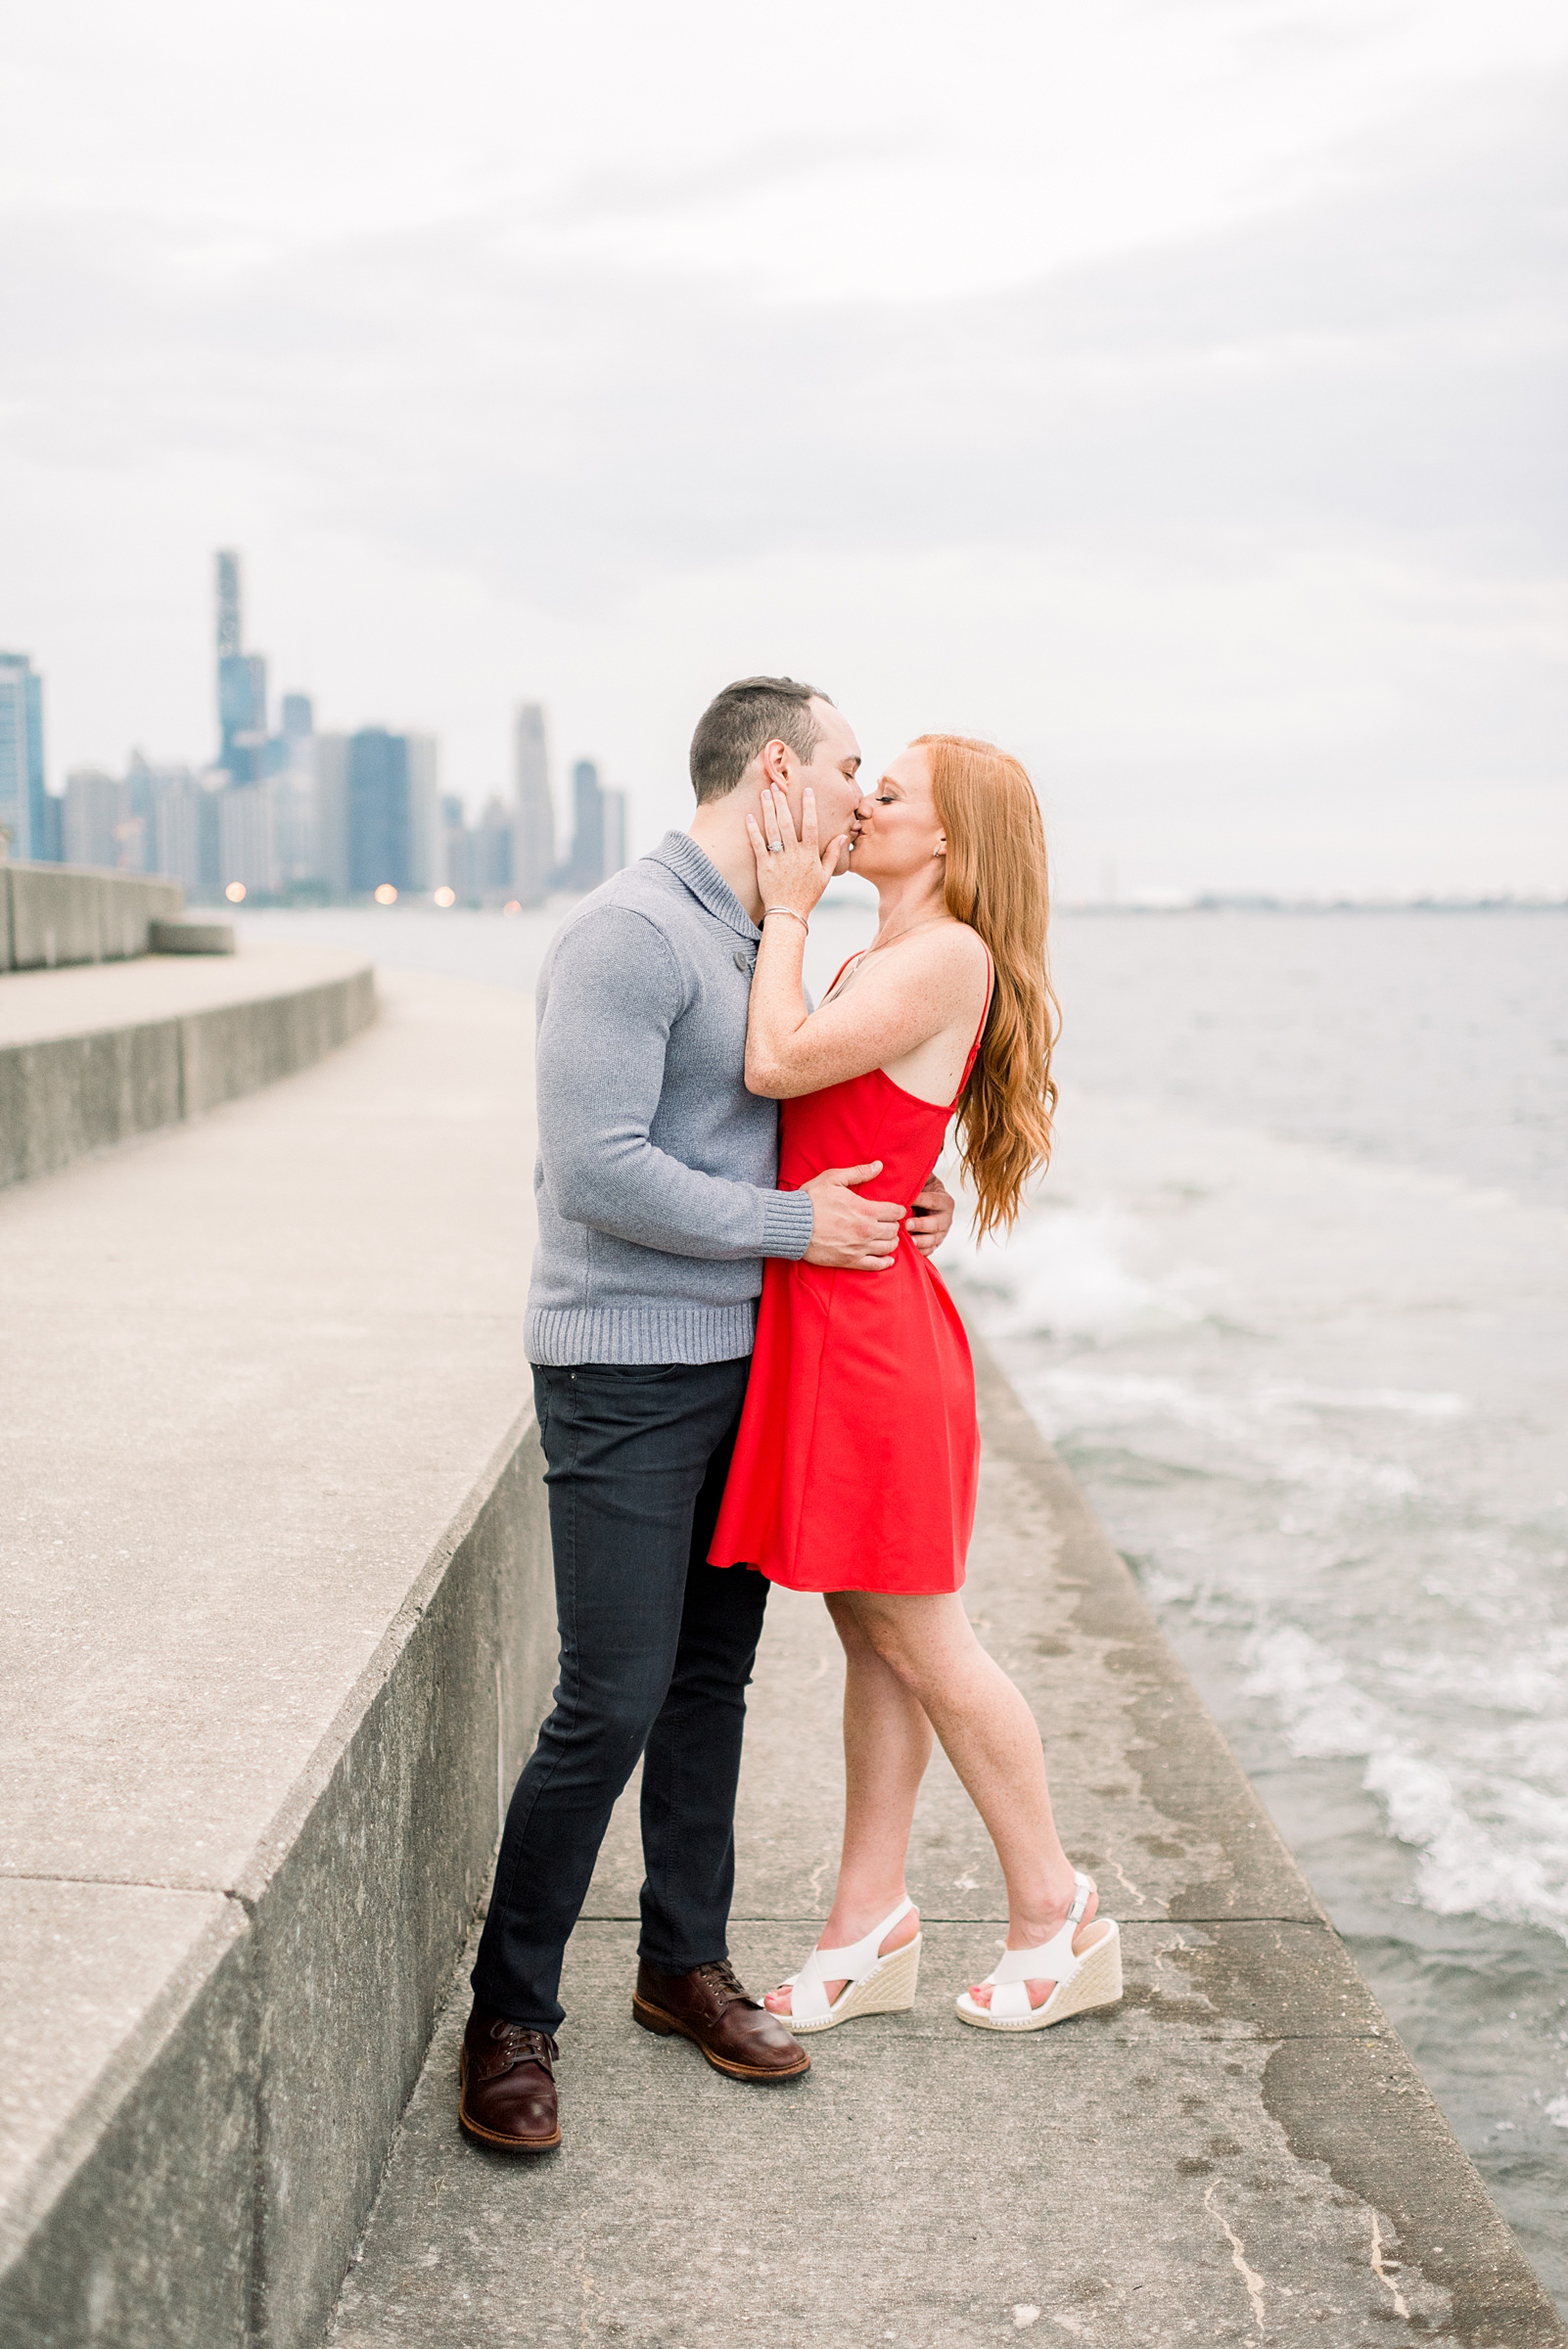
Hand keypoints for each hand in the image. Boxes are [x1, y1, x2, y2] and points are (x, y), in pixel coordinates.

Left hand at [746, 784, 843, 919]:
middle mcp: (794, 854)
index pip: (811, 825)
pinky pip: (757, 844)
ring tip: (765, 793)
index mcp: (810, 854)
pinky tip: (749, 816)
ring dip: (768, 810)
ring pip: (772, 830)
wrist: (789, 913)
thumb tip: (842, 837)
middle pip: (788, 822)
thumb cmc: (808, 894)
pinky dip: (753, 830)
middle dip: (782, 802)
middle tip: (777, 785)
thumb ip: (833, 855)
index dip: (809, 807)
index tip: (807, 791)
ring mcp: (778, 859)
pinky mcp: (764, 866)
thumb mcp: (825, 876)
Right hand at [801, 1161, 903, 1270]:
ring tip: (888, 1238)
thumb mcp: (834, 1179)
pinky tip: (888, 1259)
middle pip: (893, 1230)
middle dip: (894, 1225)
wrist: (793, 1226)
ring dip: (891, 1241)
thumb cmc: (811, 1200)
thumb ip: (859, 1173)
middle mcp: (867, 1230)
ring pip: (887, 1247)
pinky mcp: (850, 1261)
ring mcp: (860, 1247)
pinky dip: (885, 1262)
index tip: (896, 1210)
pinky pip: (875, 1265)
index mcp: (866, 1210)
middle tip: (889, 1223)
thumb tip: (878, 1165)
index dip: (898, 1210)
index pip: (895, 1212)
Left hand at [906, 1173, 955, 1257]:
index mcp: (944, 1201)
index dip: (921, 1201)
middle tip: (907, 1224)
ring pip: (934, 1239)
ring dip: (921, 1241)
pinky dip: (921, 1251)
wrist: (924, 1206)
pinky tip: (911, 1250)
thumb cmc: (920, 1191)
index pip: (933, 1201)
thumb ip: (916, 1178)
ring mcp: (941, 1233)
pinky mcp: (935, 1244)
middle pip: (936, 1223)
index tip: (907, 1201)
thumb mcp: (922, 1182)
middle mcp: (946, 1218)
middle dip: (922, 1225)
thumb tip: (900, 1171)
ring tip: (910, 1241)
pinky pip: (930, 1250)